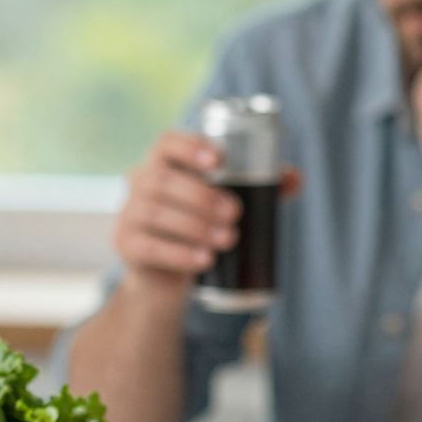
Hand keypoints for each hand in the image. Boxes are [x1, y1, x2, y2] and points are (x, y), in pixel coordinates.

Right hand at [114, 131, 298, 305]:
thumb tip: (294, 178)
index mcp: (163, 165)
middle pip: (163, 180)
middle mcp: (140, 183)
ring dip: (195, 225)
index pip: (167, 143)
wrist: (166, 278)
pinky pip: (149, 246)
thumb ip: (260, 189)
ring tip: (227, 239)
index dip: (190, 147)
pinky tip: (204, 261)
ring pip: (156, 213)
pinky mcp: (127, 246)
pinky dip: (179, 254)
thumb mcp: (227, 207)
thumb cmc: (200, 229)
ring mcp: (129, 215)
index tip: (219, 161)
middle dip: (202, 196)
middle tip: (235, 213)